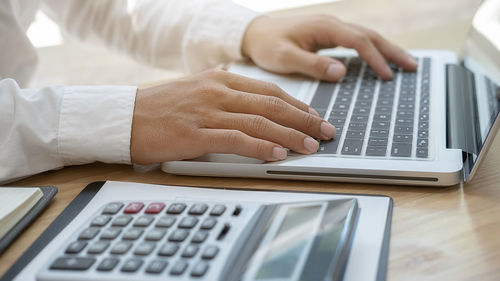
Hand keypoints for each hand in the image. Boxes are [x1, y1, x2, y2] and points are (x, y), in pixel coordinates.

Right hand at [130, 69, 335, 163]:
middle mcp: (217, 92)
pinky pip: (235, 140)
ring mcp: (206, 112)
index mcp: (220, 80)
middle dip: (304, 120)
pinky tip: (277, 154)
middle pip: (272, 105)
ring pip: (259, 122)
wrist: (124, 116)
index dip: (297, 105)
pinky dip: (260, 147)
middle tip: (326, 132)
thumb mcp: (195, 89)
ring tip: (311, 147)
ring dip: (290, 135)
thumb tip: (248, 95)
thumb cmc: (160, 107)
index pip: (269, 91)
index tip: (315, 117)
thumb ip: (222, 90)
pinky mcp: (194, 134)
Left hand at [242, 15, 417, 80]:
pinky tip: (380, 59)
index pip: (357, 41)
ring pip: (366, 36)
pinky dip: (372, 50)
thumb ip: (312, 64)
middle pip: (369, 35)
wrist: (255, 33)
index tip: (386, 75)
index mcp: (324, 27)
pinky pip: (356, 40)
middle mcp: (331, 24)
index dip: (374, 58)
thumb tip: (341, 72)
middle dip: (391, 51)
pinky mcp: (328, 35)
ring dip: (386, 49)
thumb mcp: (285, 58)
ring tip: (405, 64)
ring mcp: (331, 28)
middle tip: (412, 67)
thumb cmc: (267, 45)